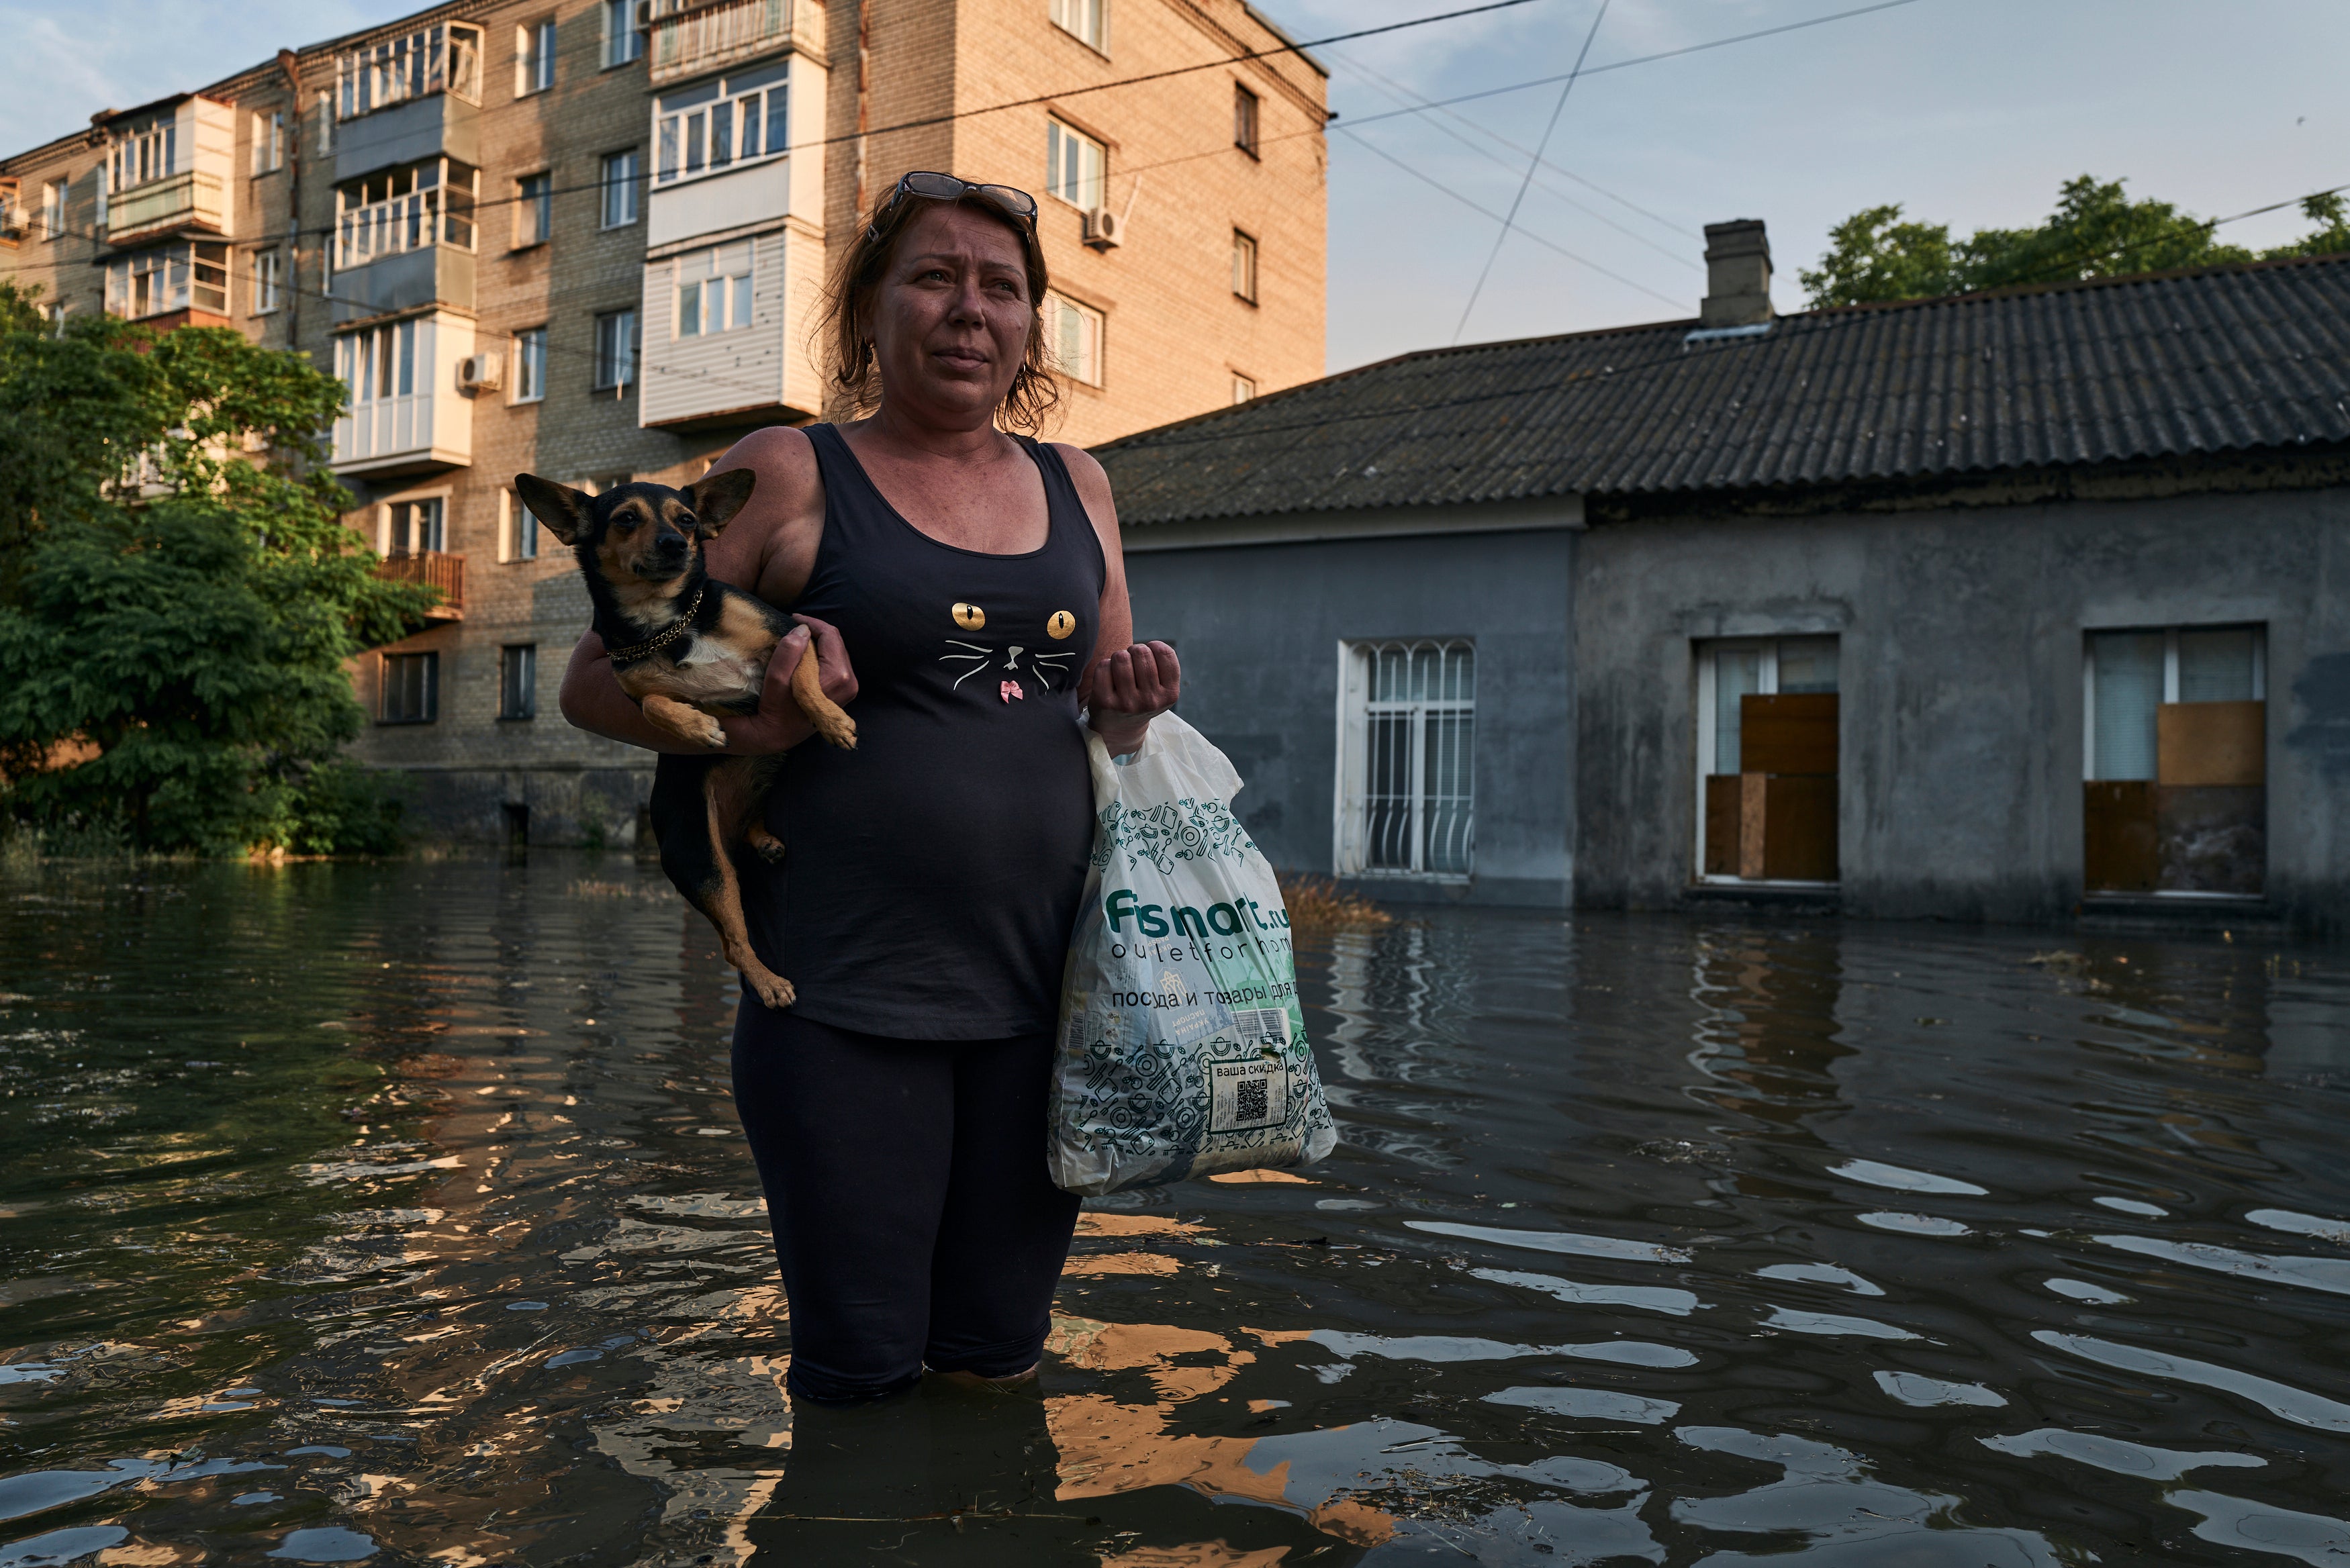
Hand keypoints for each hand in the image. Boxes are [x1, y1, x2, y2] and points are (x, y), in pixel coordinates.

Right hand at [721, 613, 858, 754]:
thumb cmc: (775, 708)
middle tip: (792, 628)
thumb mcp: (777, 679)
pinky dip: (819, 655)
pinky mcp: (843, 691)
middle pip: (835, 642)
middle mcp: (849, 682)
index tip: (793, 618)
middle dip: (814, 633)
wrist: (777, 734)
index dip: (811, 623)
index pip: (831, 635)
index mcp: (838, 676)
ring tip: (795, 642)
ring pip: (835, 651)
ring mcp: (848, 688)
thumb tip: (803, 630)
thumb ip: (790, 652)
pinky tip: (803, 656)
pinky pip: (834, 662)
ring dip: (816, 644)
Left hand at [1087, 641, 1179, 755]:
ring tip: (1120, 669)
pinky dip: (1104, 666)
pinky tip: (1108, 678)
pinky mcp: (1105, 703)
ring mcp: (1127, 703)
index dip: (1154, 646)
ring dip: (1119, 657)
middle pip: (1141, 652)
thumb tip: (1153, 645)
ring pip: (1121, 657)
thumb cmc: (1142, 698)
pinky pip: (1103, 666)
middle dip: (1134, 651)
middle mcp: (1150, 701)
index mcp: (1170, 694)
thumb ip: (1164, 665)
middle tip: (1132, 662)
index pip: (1165, 653)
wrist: (1120, 729)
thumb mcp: (1162, 688)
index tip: (1149, 655)